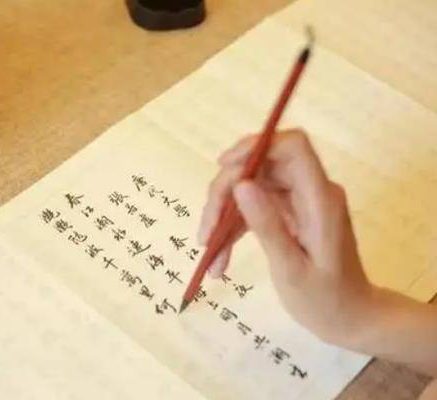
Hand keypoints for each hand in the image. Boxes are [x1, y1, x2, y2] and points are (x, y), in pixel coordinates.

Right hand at [198, 129, 374, 345]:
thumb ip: (268, 225)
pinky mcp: (287, 214)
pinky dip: (233, 228)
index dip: (256, 146)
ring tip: (207, 248)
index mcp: (319, 198)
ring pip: (250, 187)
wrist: (348, 318)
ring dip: (223, 213)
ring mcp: (298, 201)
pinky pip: (253, 208)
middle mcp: (309, 191)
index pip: (292, 147)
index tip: (223, 166)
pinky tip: (219, 258)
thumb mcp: (291, 269)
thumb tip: (241, 185)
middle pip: (260, 167)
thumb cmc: (325, 299)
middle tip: (205, 230)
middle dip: (225, 192)